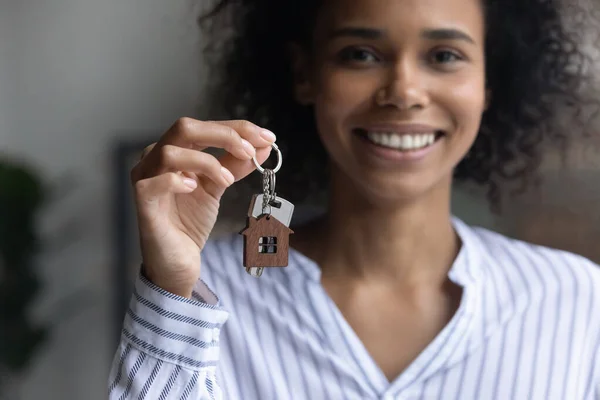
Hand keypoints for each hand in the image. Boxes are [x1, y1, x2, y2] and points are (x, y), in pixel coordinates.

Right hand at [130, 118, 275, 297]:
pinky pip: (153, 183)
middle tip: (250, 152)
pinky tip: (194, 188)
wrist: (177, 261)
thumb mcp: (218, 187)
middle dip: (224, 135)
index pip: (205, 126)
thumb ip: (235, 164)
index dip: (238, 128)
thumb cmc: (190, 221)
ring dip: (206, 162)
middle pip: (185, 127)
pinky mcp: (143, 203)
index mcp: (175, 149)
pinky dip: (176, 181)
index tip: (267, 137)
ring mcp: (145, 178)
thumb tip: (262, 144)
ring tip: (227, 181)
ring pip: (170, 152)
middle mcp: (156, 158)